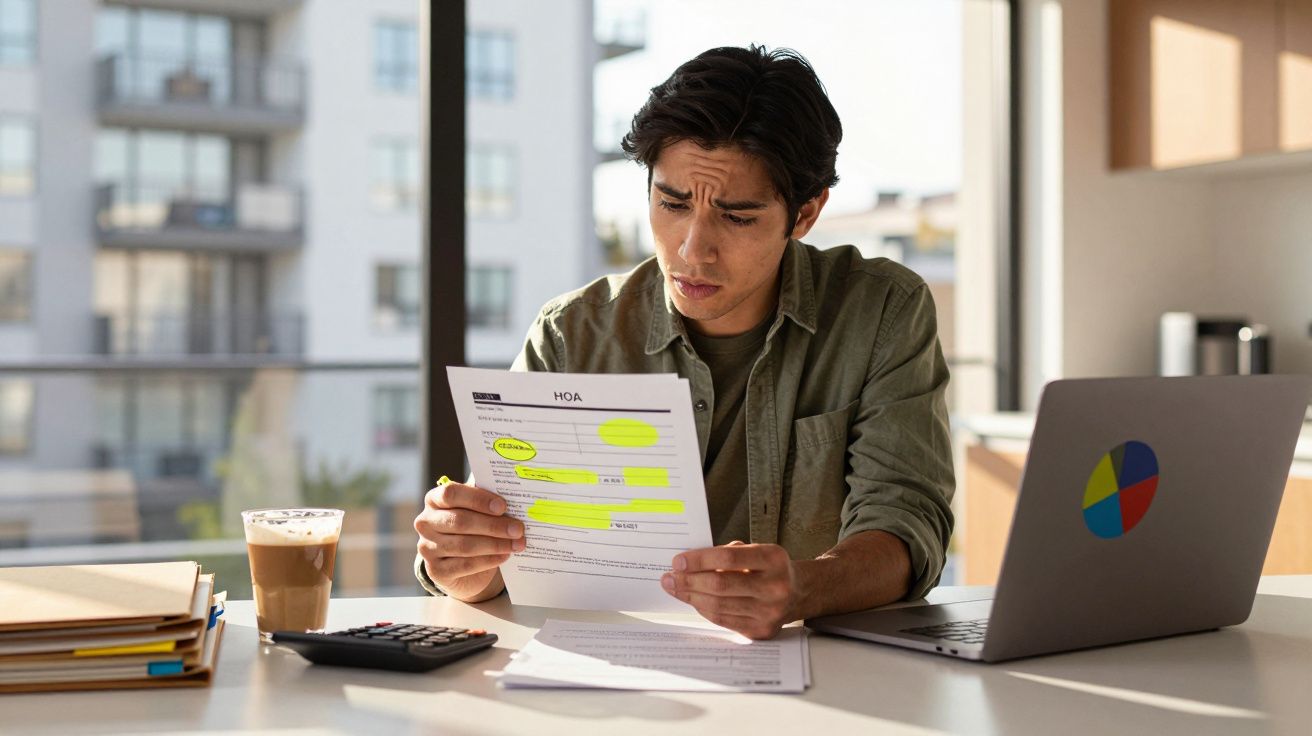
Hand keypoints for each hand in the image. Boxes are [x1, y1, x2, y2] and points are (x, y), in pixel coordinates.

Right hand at [413, 479, 524, 600]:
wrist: (461, 564)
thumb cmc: (471, 527)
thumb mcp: (476, 510)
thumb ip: (486, 502)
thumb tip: (512, 497)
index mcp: (434, 499)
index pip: (450, 494)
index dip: (477, 499)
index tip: (502, 506)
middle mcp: (425, 522)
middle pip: (460, 521)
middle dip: (493, 525)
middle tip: (518, 529)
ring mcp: (427, 548)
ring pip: (464, 545)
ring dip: (495, 544)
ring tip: (516, 543)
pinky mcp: (436, 571)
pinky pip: (465, 565)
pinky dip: (488, 560)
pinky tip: (504, 555)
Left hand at [661, 541, 796, 639]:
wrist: (798, 593)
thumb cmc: (769, 568)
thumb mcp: (756, 550)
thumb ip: (728, 554)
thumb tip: (689, 565)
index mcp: (773, 560)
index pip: (728, 558)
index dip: (699, 560)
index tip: (678, 561)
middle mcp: (775, 587)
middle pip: (721, 585)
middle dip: (689, 581)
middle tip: (669, 577)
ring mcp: (769, 612)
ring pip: (719, 605)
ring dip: (691, 597)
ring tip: (675, 588)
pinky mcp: (761, 630)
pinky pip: (723, 620)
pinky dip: (704, 609)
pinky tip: (693, 600)